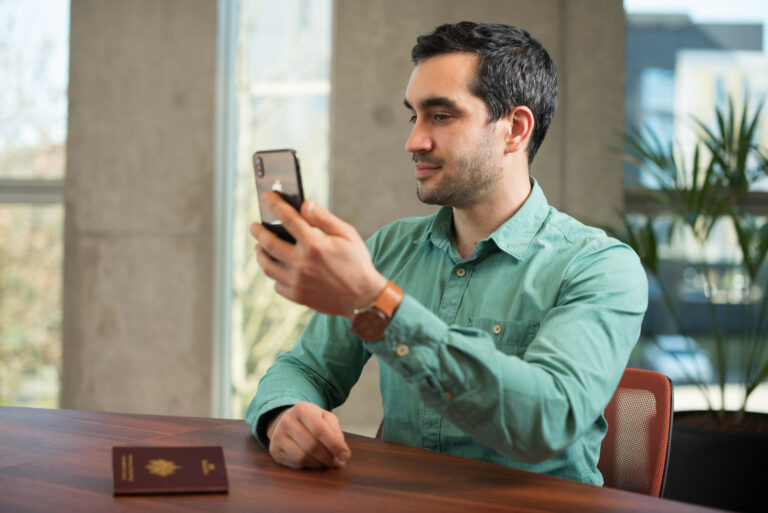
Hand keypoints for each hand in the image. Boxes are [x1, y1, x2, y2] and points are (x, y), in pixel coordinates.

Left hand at [251, 191, 387, 318]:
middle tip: (254, 226)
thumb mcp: (347, 235)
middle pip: (269, 243)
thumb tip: (304, 204)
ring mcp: (298, 282)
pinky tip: (279, 268)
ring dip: (260, 254)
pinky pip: (277, 284)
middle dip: (258, 231)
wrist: (363, 298)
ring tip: (260, 247)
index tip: (266, 196)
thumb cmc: (357, 262)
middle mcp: (302, 264)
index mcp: (315, 245)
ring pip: (267, 266)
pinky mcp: (298, 297)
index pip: (288, 219)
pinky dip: (275, 275)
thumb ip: (324, 218)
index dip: (275, 205)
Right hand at [267, 402, 350, 468]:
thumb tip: (342, 451)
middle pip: (312, 446)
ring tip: (328, 463)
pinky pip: (295, 464)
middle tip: (339, 463)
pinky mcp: (274, 450)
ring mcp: (277, 436)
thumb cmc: (311, 420)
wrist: (287, 419)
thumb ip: (335, 431)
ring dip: (319, 465)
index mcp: (302, 409)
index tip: (346, 455)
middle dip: (328, 457)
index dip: (334, 445)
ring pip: (302, 458)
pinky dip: (309, 467)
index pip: (320, 430)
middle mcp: (287, 421)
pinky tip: (315, 463)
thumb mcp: (325, 417)